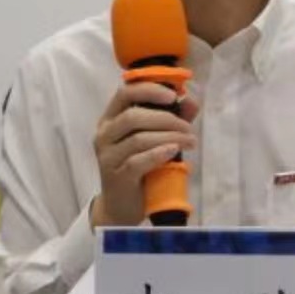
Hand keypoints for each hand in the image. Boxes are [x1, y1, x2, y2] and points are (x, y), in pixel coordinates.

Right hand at [91, 80, 198, 227]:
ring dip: (170, 137)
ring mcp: (107, 156)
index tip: (172, 95)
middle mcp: (104, 135)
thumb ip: (173, 118)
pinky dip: (158, 153)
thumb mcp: (157, 138)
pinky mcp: (116, 176)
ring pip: (139, 139)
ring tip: (190, 141)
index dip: (149, 90)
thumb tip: (190, 100)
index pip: (125, 93)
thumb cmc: (141, 165)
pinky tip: (173, 152)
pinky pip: (137, 161)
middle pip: (133, 116)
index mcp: (111, 119)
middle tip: (188, 129)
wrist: (123, 204)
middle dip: (167, 119)